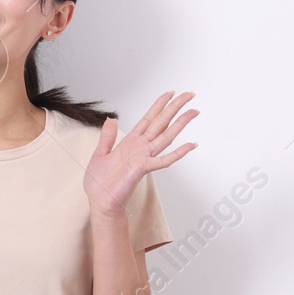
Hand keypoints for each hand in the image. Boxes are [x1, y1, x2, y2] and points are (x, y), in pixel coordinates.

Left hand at [84, 91, 197, 217]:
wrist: (100, 202)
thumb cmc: (100, 183)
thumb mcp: (100, 154)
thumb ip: (107, 136)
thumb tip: (111, 119)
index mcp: (131, 142)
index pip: (148, 119)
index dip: (159, 105)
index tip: (170, 93)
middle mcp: (141, 148)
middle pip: (161, 123)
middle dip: (175, 108)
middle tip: (190, 95)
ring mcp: (144, 157)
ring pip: (166, 137)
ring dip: (180, 124)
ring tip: (193, 112)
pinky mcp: (143, 169)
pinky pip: (163, 160)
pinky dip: (178, 153)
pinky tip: (190, 145)